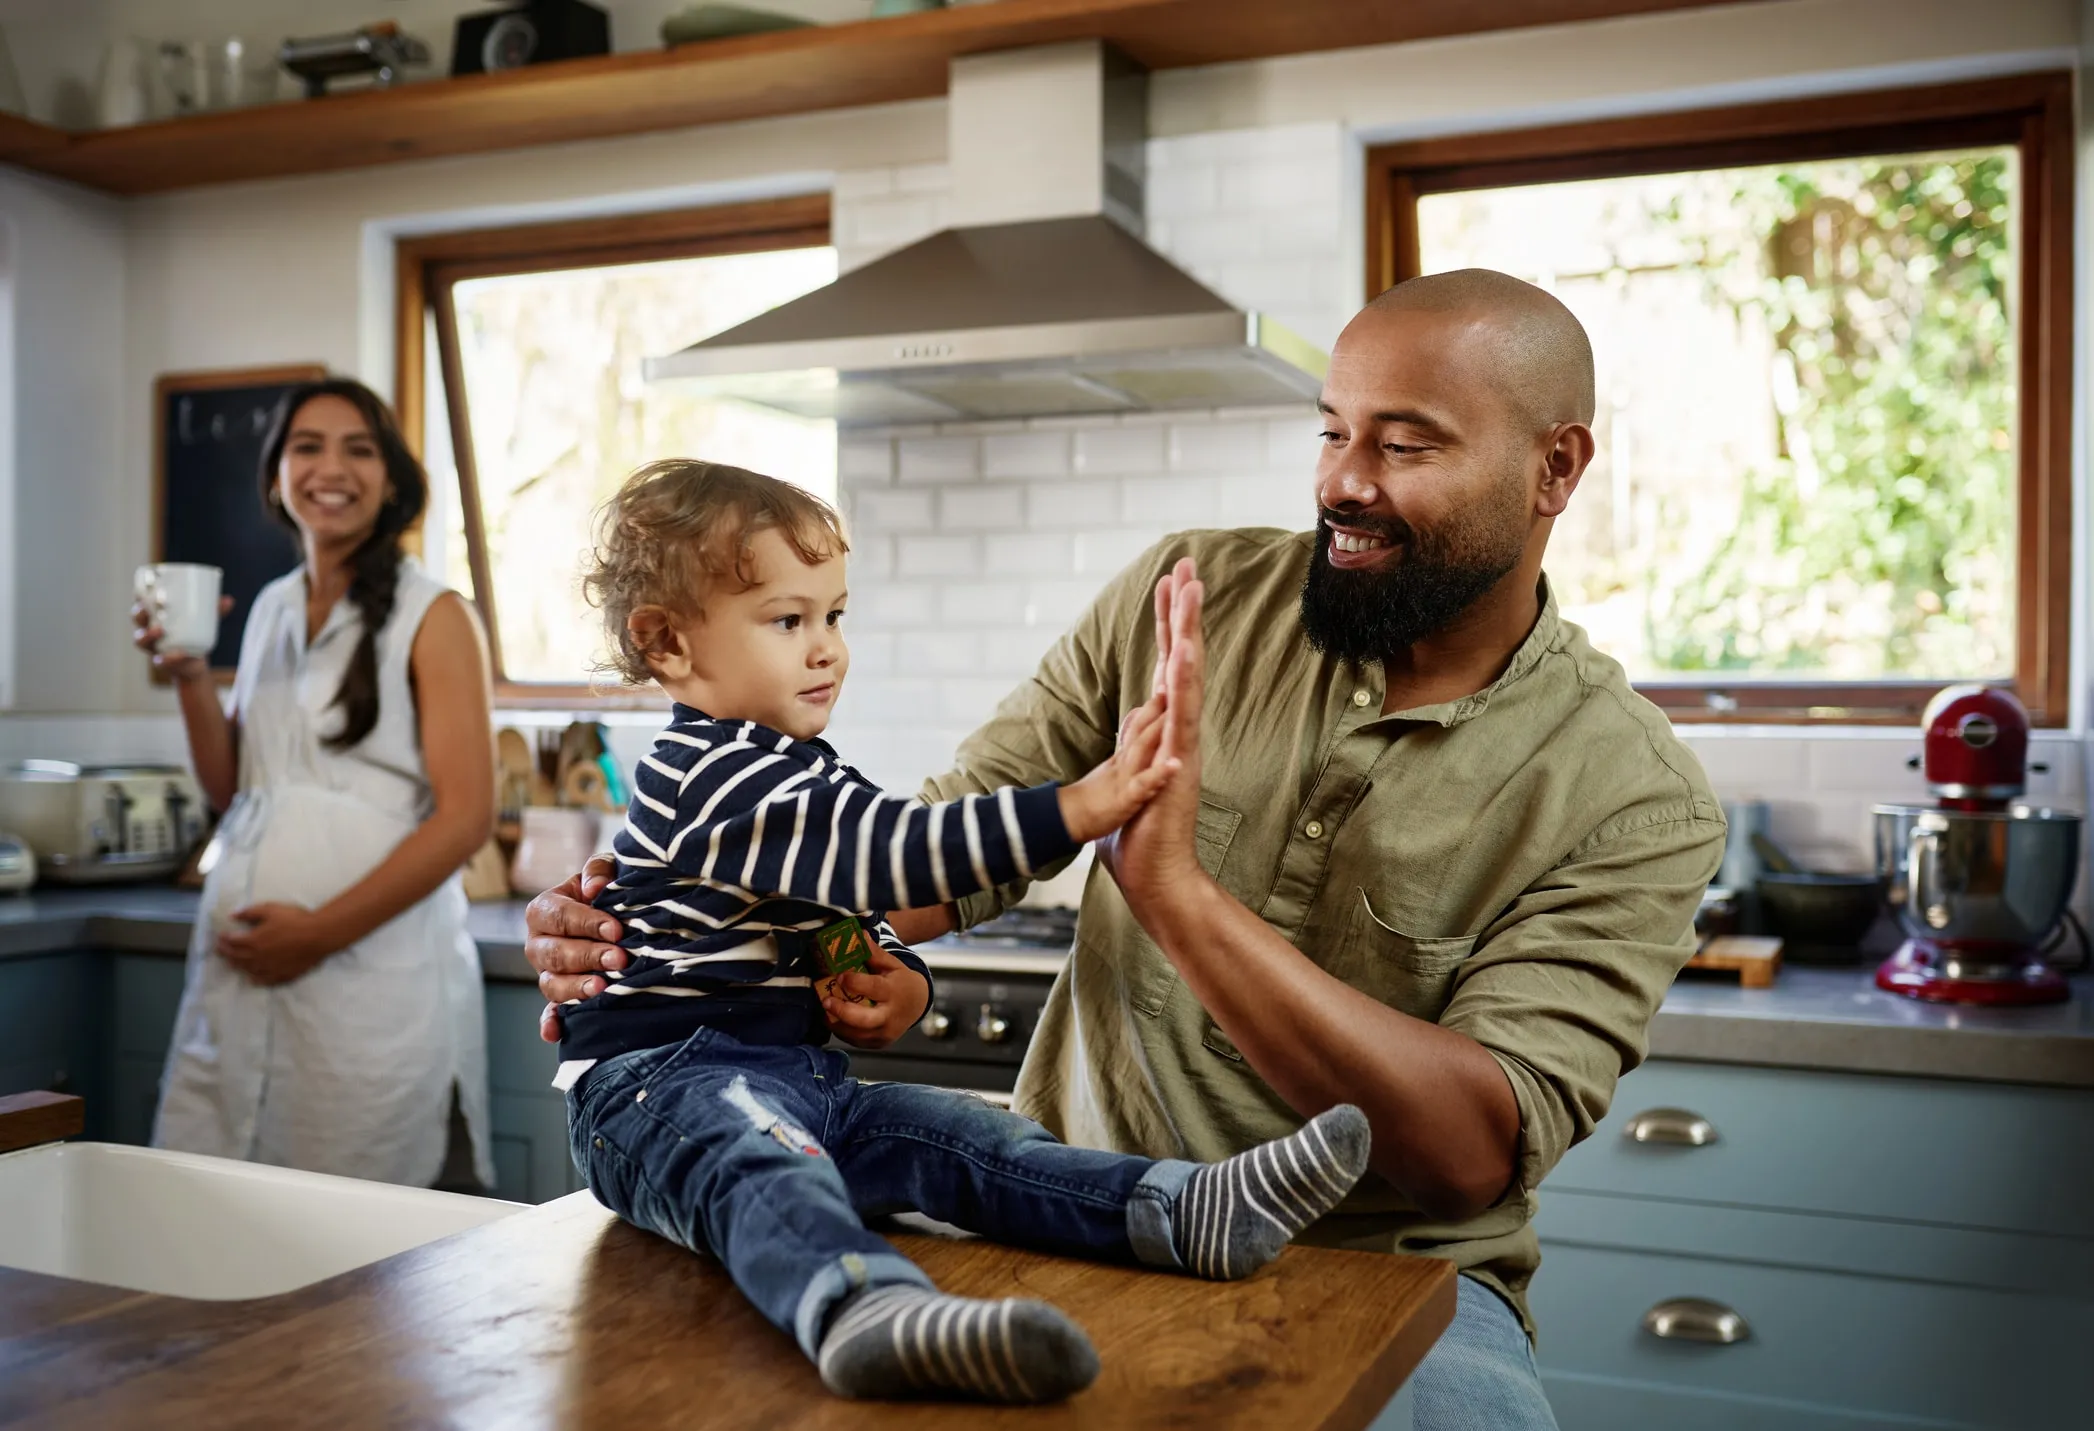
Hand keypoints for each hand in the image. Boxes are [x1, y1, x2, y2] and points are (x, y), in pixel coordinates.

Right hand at [133, 595, 231, 682]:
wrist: (194, 662)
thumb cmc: (194, 633)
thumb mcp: (205, 620)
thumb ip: (215, 611)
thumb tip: (229, 601)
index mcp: (155, 615)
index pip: (141, 602)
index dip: (139, 595)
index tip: (145, 588)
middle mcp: (148, 630)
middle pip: (138, 619)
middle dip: (140, 613)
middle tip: (150, 608)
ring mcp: (153, 647)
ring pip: (141, 640)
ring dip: (147, 635)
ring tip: (158, 630)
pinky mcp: (163, 662)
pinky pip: (160, 661)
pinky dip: (169, 658)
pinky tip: (179, 654)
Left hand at [217, 902, 336, 985]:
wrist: (319, 936)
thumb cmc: (295, 920)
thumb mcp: (271, 909)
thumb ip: (250, 912)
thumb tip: (232, 916)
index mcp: (253, 940)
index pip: (232, 942)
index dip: (224, 939)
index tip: (220, 937)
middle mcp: (257, 957)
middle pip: (236, 957)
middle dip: (226, 953)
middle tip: (220, 951)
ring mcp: (269, 968)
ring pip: (248, 970)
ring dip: (237, 966)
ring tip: (232, 963)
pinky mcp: (282, 975)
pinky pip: (264, 980)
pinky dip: (255, 979)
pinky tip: (252, 978)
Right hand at [527, 856, 627, 1042]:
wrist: (614, 913)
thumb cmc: (606, 889)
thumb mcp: (603, 871)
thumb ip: (598, 871)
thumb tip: (595, 887)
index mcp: (543, 910)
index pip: (558, 916)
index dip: (586, 922)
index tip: (617, 929)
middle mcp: (538, 943)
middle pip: (554, 954)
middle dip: (588, 956)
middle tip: (619, 959)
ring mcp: (546, 972)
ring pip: (551, 984)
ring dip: (575, 988)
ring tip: (602, 989)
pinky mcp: (559, 996)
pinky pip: (549, 1013)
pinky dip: (550, 1024)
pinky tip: (555, 1034)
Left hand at [821, 949, 931, 1049]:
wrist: (917, 1004)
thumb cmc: (899, 981)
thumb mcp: (892, 964)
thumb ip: (875, 953)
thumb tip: (860, 934)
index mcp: (894, 992)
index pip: (873, 988)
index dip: (854, 982)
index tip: (840, 976)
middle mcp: (890, 1016)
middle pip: (864, 1020)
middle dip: (841, 1011)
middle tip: (825, 1000)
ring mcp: (884, 1033)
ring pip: (855, 1034)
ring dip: (836, 1021)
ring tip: (824, 1007)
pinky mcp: (877, 1043)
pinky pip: (854, 1040)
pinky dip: (841, 1029)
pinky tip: (833, 1017)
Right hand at [1056, 691, 1179, 843]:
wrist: (1065, 823)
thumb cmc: (1090, 800)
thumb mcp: (1111, 769)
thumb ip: (1126, 750)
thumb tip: (1135, 730)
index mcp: (1124, 757)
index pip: (1141, 724)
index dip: (1157, 703)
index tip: (1173, 679)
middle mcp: (1125, 762)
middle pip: (1143, 728)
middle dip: (1160, 704)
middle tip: (1175, 676)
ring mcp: (1124, 780)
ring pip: (1143, 749)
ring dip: (1160, 728)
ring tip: (1176, 707)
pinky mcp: (1124, 801)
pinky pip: (1142, 786)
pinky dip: (1159, 774)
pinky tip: (1175, 764)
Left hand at [1097, 559, 1207, 909]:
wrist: (1156, 880)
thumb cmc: (1138, 841)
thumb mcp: (1124, 784)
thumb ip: (1130, 753)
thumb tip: (1132, 729)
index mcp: (1161, 732)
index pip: (1164, 666)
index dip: (1166, 624)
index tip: (1169, 582)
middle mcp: (1177, 732)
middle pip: (1180, 658)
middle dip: (1181, 610)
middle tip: (1187, 564)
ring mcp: (1181, 746)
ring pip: (1187, 678)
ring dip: (1188, 633)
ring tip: (1192, 590)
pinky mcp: (1178, 765)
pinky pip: (1182, 717)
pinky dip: (1182, 685)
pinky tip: (1184, 653)